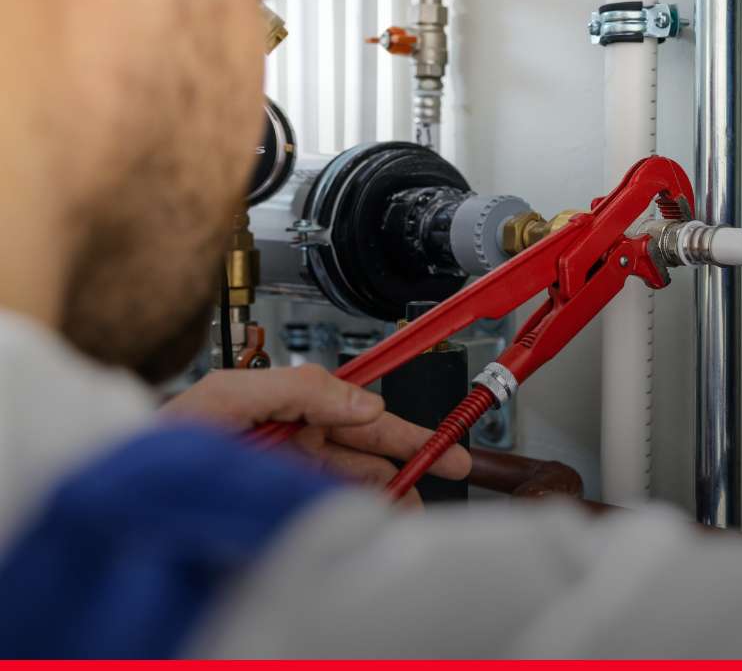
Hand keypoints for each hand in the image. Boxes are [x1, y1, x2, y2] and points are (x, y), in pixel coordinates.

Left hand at [162, 364, 470, 507]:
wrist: (126, 490)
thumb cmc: (160, 439)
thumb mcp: (231, 394)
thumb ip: (300, 387)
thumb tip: (363, 402)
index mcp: (286, 407)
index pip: (360, 414)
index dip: (403, 427)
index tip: (440, 439)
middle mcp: (291, 443)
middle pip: (366, 451)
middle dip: (408, 461)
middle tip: (446, 472)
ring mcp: (286, 479)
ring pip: (353, 485)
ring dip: (386, 494)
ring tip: (411, 510)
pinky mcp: (278, 509)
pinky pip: (328, 511)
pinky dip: (355, 515)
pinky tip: (372, 521)